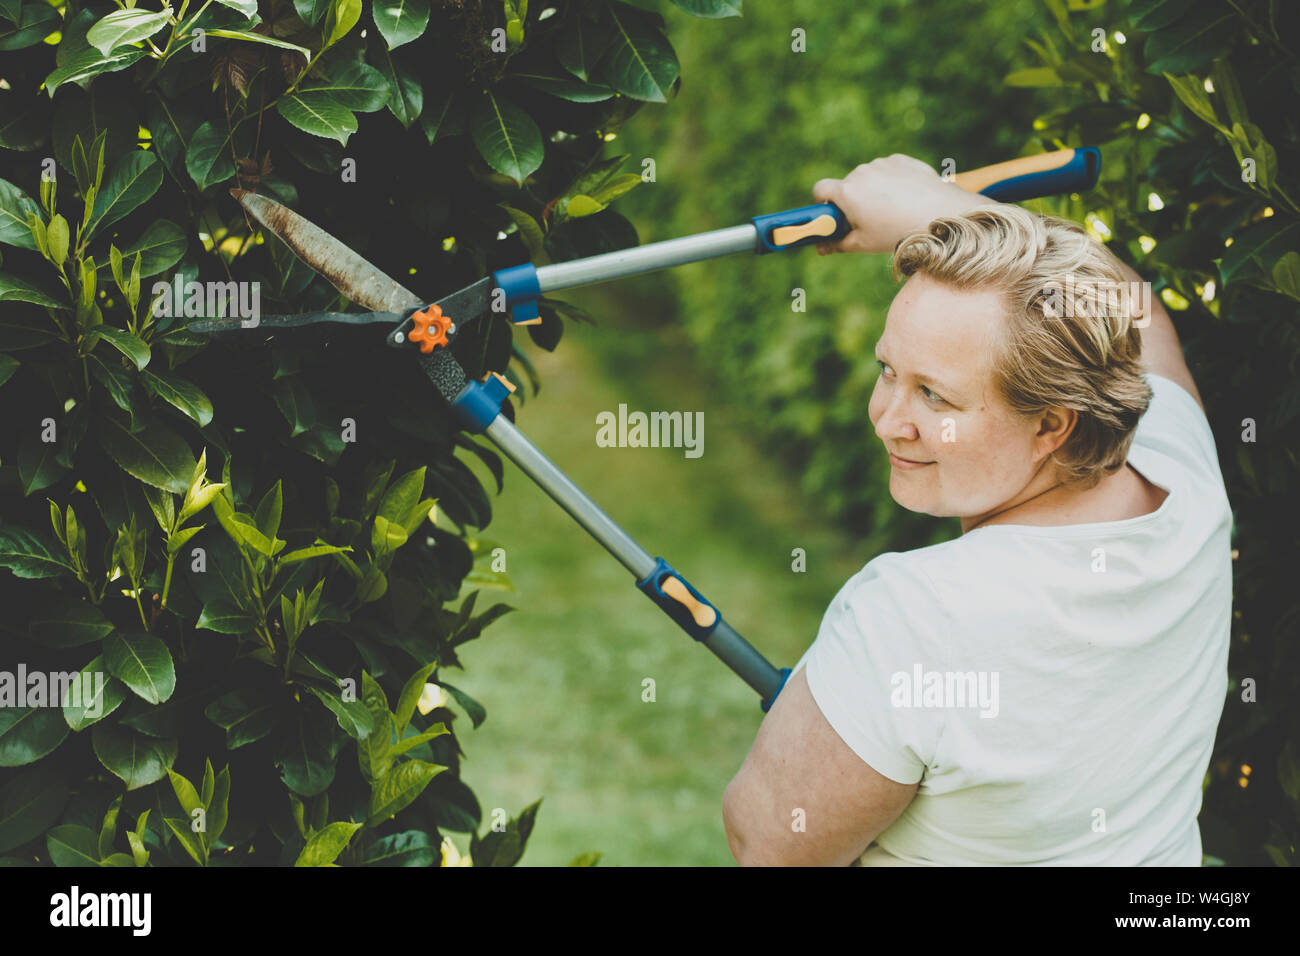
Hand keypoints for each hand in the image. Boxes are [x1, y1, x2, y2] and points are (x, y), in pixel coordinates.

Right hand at [811, 154, 995, 255]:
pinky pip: (888, 170)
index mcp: (847, 192)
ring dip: (873, 190)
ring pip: (869, 177)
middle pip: (847, 184)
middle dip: (853, 199)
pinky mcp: (901, 160)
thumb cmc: (898, 232)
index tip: (832, 213)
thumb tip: (820, 249)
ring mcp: (882, 164)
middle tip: (869, 220)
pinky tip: (906, 198)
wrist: (940, 214)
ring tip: (893, 211)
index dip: (823, 201)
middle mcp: (861, 172)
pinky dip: (892, 182)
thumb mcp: (864, 244)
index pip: (820, 189)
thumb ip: (838, 244)